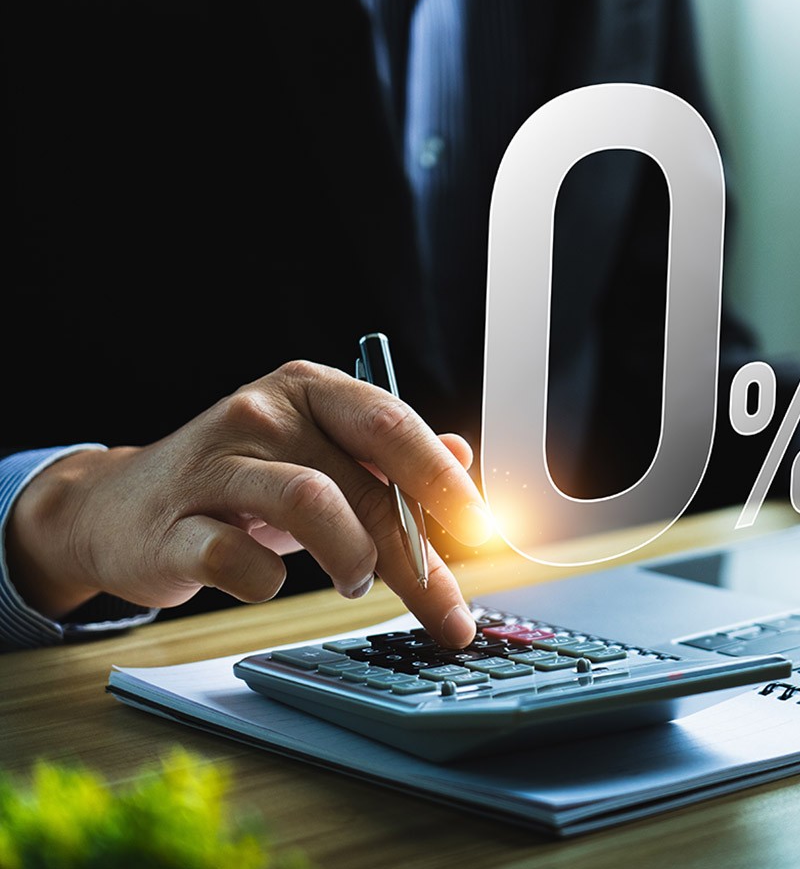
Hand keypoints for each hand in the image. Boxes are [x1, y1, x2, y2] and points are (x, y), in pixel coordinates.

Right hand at [7, 361, 493, 646]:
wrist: (116, 509)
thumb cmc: (237, 483)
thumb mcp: (315, 453)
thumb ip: (384, 457)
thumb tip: (461, 457)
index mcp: (308, 390)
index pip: (390, 425)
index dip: (441, 481)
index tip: (481, 530)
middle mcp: (262, 414)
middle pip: (364, 483)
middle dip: (419, 560)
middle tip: (448, 611)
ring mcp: (215, 467)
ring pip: (311, 505)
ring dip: (350, 558)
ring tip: (352, 581)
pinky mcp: (175, 527)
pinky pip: (243, 563)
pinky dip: (271, 585)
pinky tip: (266, 582)